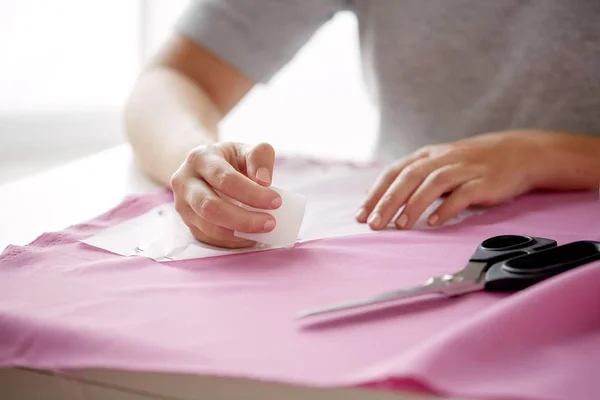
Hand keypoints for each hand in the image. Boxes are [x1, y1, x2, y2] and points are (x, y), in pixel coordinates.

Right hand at [170, 142, 281, 247]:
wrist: (205, 168)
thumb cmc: (230, 159)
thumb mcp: (246, 149)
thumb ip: (259, 157)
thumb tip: (264, 182)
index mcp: (200, 158)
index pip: (225, 179)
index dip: (252, 193)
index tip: (276, 201)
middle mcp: (184, 181)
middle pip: (211, 207)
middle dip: (244, 219)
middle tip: (270, 223)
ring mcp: (182, 205)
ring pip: (209, 227)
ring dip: (239, 233)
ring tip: (263, 230)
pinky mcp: (187, 222)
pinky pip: (210, 238)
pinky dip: (233, 240)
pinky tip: (250, 235)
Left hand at [356, 130, 551, 229]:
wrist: (517, 153)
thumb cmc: (472, 163)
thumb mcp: (438, 164)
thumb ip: (411, 178)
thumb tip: (378, 197)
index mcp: (427, 156)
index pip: (394, 172)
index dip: (376, 193)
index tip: (361, 214)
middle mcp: (441, 159)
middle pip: (409, 178)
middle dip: (388, 201)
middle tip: (374, 223)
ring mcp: (463, 169)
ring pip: (432, 184)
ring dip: (414, 205)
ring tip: (400, 225)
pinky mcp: (483, 181)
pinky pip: (462, 194)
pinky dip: (446, 208)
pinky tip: (434, 222)